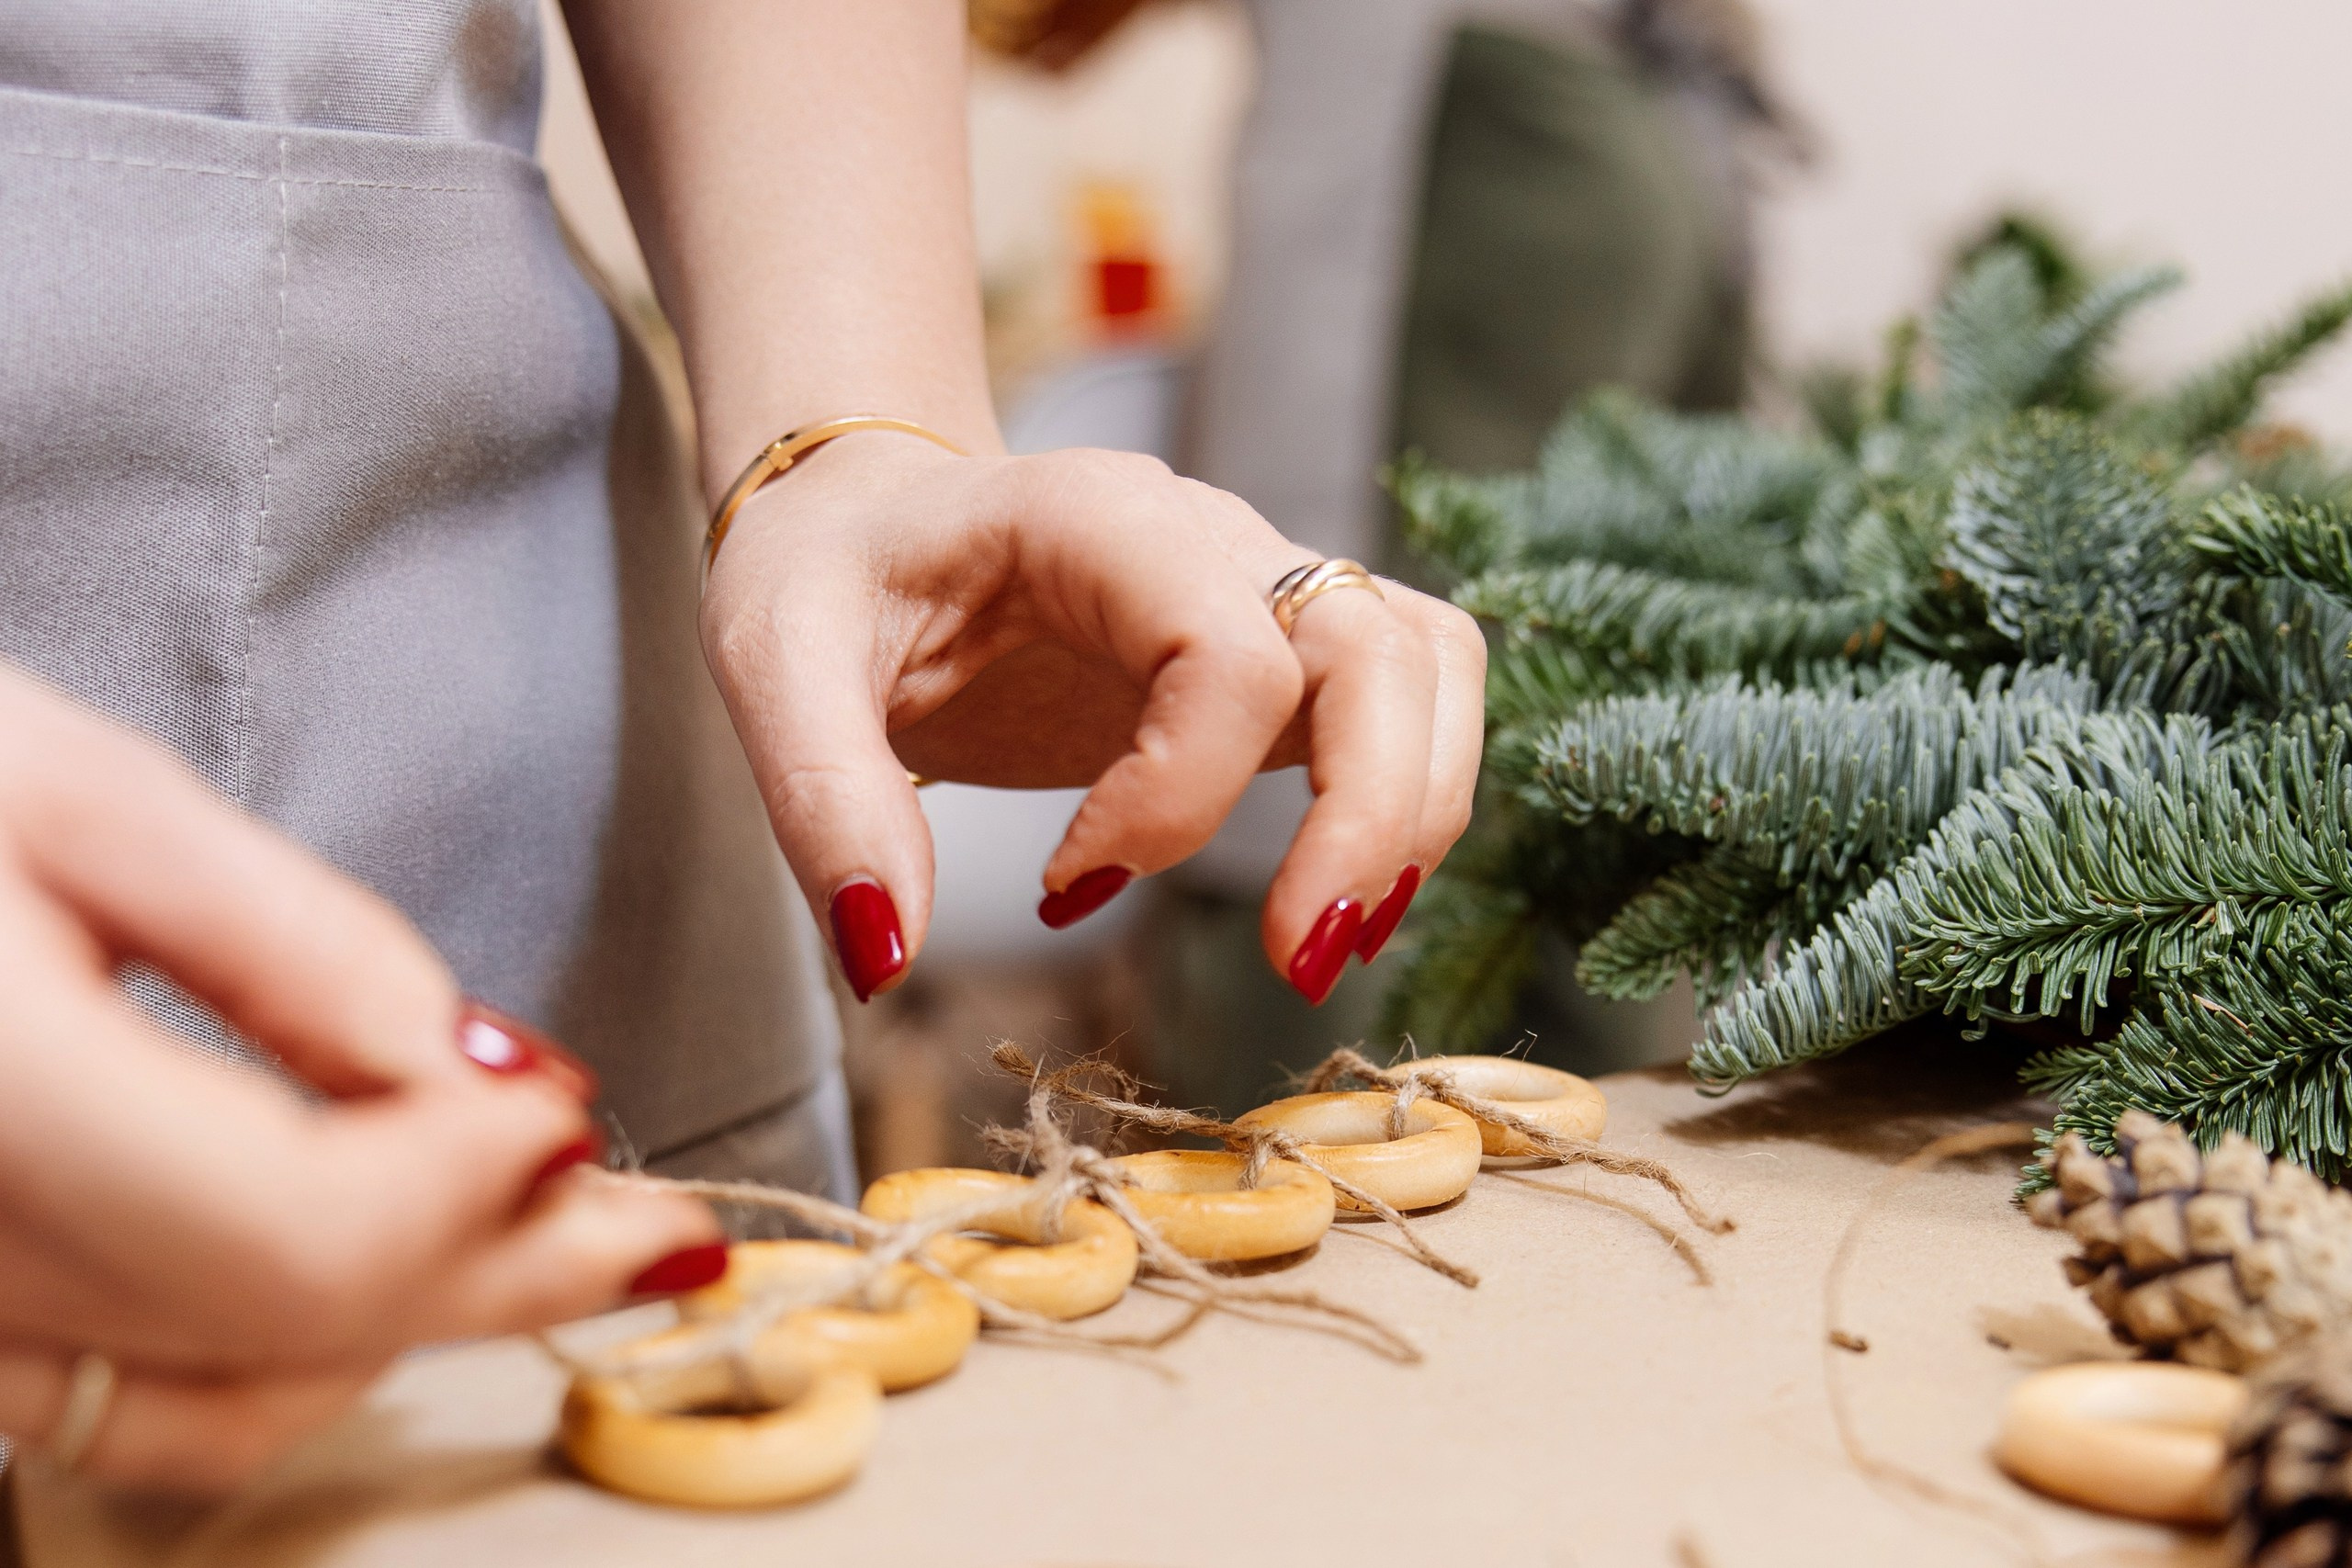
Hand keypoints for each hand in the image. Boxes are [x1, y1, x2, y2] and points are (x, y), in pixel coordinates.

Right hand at [0, 668, 719, 1491]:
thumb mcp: (79, 795)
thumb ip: (290, 944)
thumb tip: (480, 1067)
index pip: (296, 1229)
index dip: (470, 1183)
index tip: (576, 1102)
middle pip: (290, 1329)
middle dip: (507, 1270)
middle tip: (664, 1227)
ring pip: (213, 1405)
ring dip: (404, 1328)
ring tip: (545, 1238)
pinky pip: (117, 1405)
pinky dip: (276, 1355)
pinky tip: (371, 1272)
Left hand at [699, 435, 1486, 1004]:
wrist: (869, 519)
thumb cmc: (828, 577)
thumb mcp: (770, 666)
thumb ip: (824, 802)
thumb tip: (887, 957)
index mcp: (1092, 516)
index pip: (1224, 642)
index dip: (1175, 791)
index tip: (1065, 883)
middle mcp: (1207, 534)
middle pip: (1381, 645)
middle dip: (1370, 817)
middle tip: (1297, 960)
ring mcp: (1259, 585)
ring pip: (1425, 665)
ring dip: (1413, 811)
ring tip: (1326, 942)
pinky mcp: (1280, 651)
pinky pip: (1409, 695)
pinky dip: (1409, 796)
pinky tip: (1334, 899)